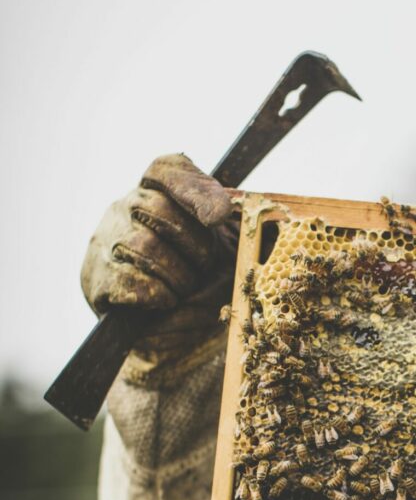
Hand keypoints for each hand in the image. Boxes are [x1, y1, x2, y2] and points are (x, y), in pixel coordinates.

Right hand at [81, 154, 236, 361]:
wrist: (164, 329)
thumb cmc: (199, 282)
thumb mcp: (226, 251)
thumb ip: (234, 231)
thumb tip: (231, 215)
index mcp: (156, 193)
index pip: (166, 169)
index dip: (193, 188)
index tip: (218, 215)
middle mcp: (124, 209)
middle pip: (158, 209)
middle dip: (195, 245)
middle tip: (206, 268)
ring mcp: (106, 242)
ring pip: (143, 246)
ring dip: (178, 276)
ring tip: (186, 289)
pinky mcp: (97, 280)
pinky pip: (130, 281)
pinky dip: (159, 296)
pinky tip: (166, 301)